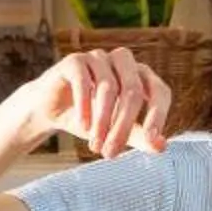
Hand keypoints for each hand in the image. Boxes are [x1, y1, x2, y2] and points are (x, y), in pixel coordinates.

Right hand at [17, 49, 171, 156]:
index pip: (159, 91)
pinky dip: (84, 105)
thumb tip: (161, 146)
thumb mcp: (117, 131)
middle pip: (133, 91)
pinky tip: (83, 126)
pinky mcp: (75, 60)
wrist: (50, 110)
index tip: (151, 140)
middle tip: (111, 152)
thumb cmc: (90, 118)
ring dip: (102, 121)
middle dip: (123, 125)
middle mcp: (124, 62)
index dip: (158, 114)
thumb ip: (140, 137)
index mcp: (141, 76)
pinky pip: (84, 80)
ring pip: (109, 87)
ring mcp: (99, 57)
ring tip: (95, 145)